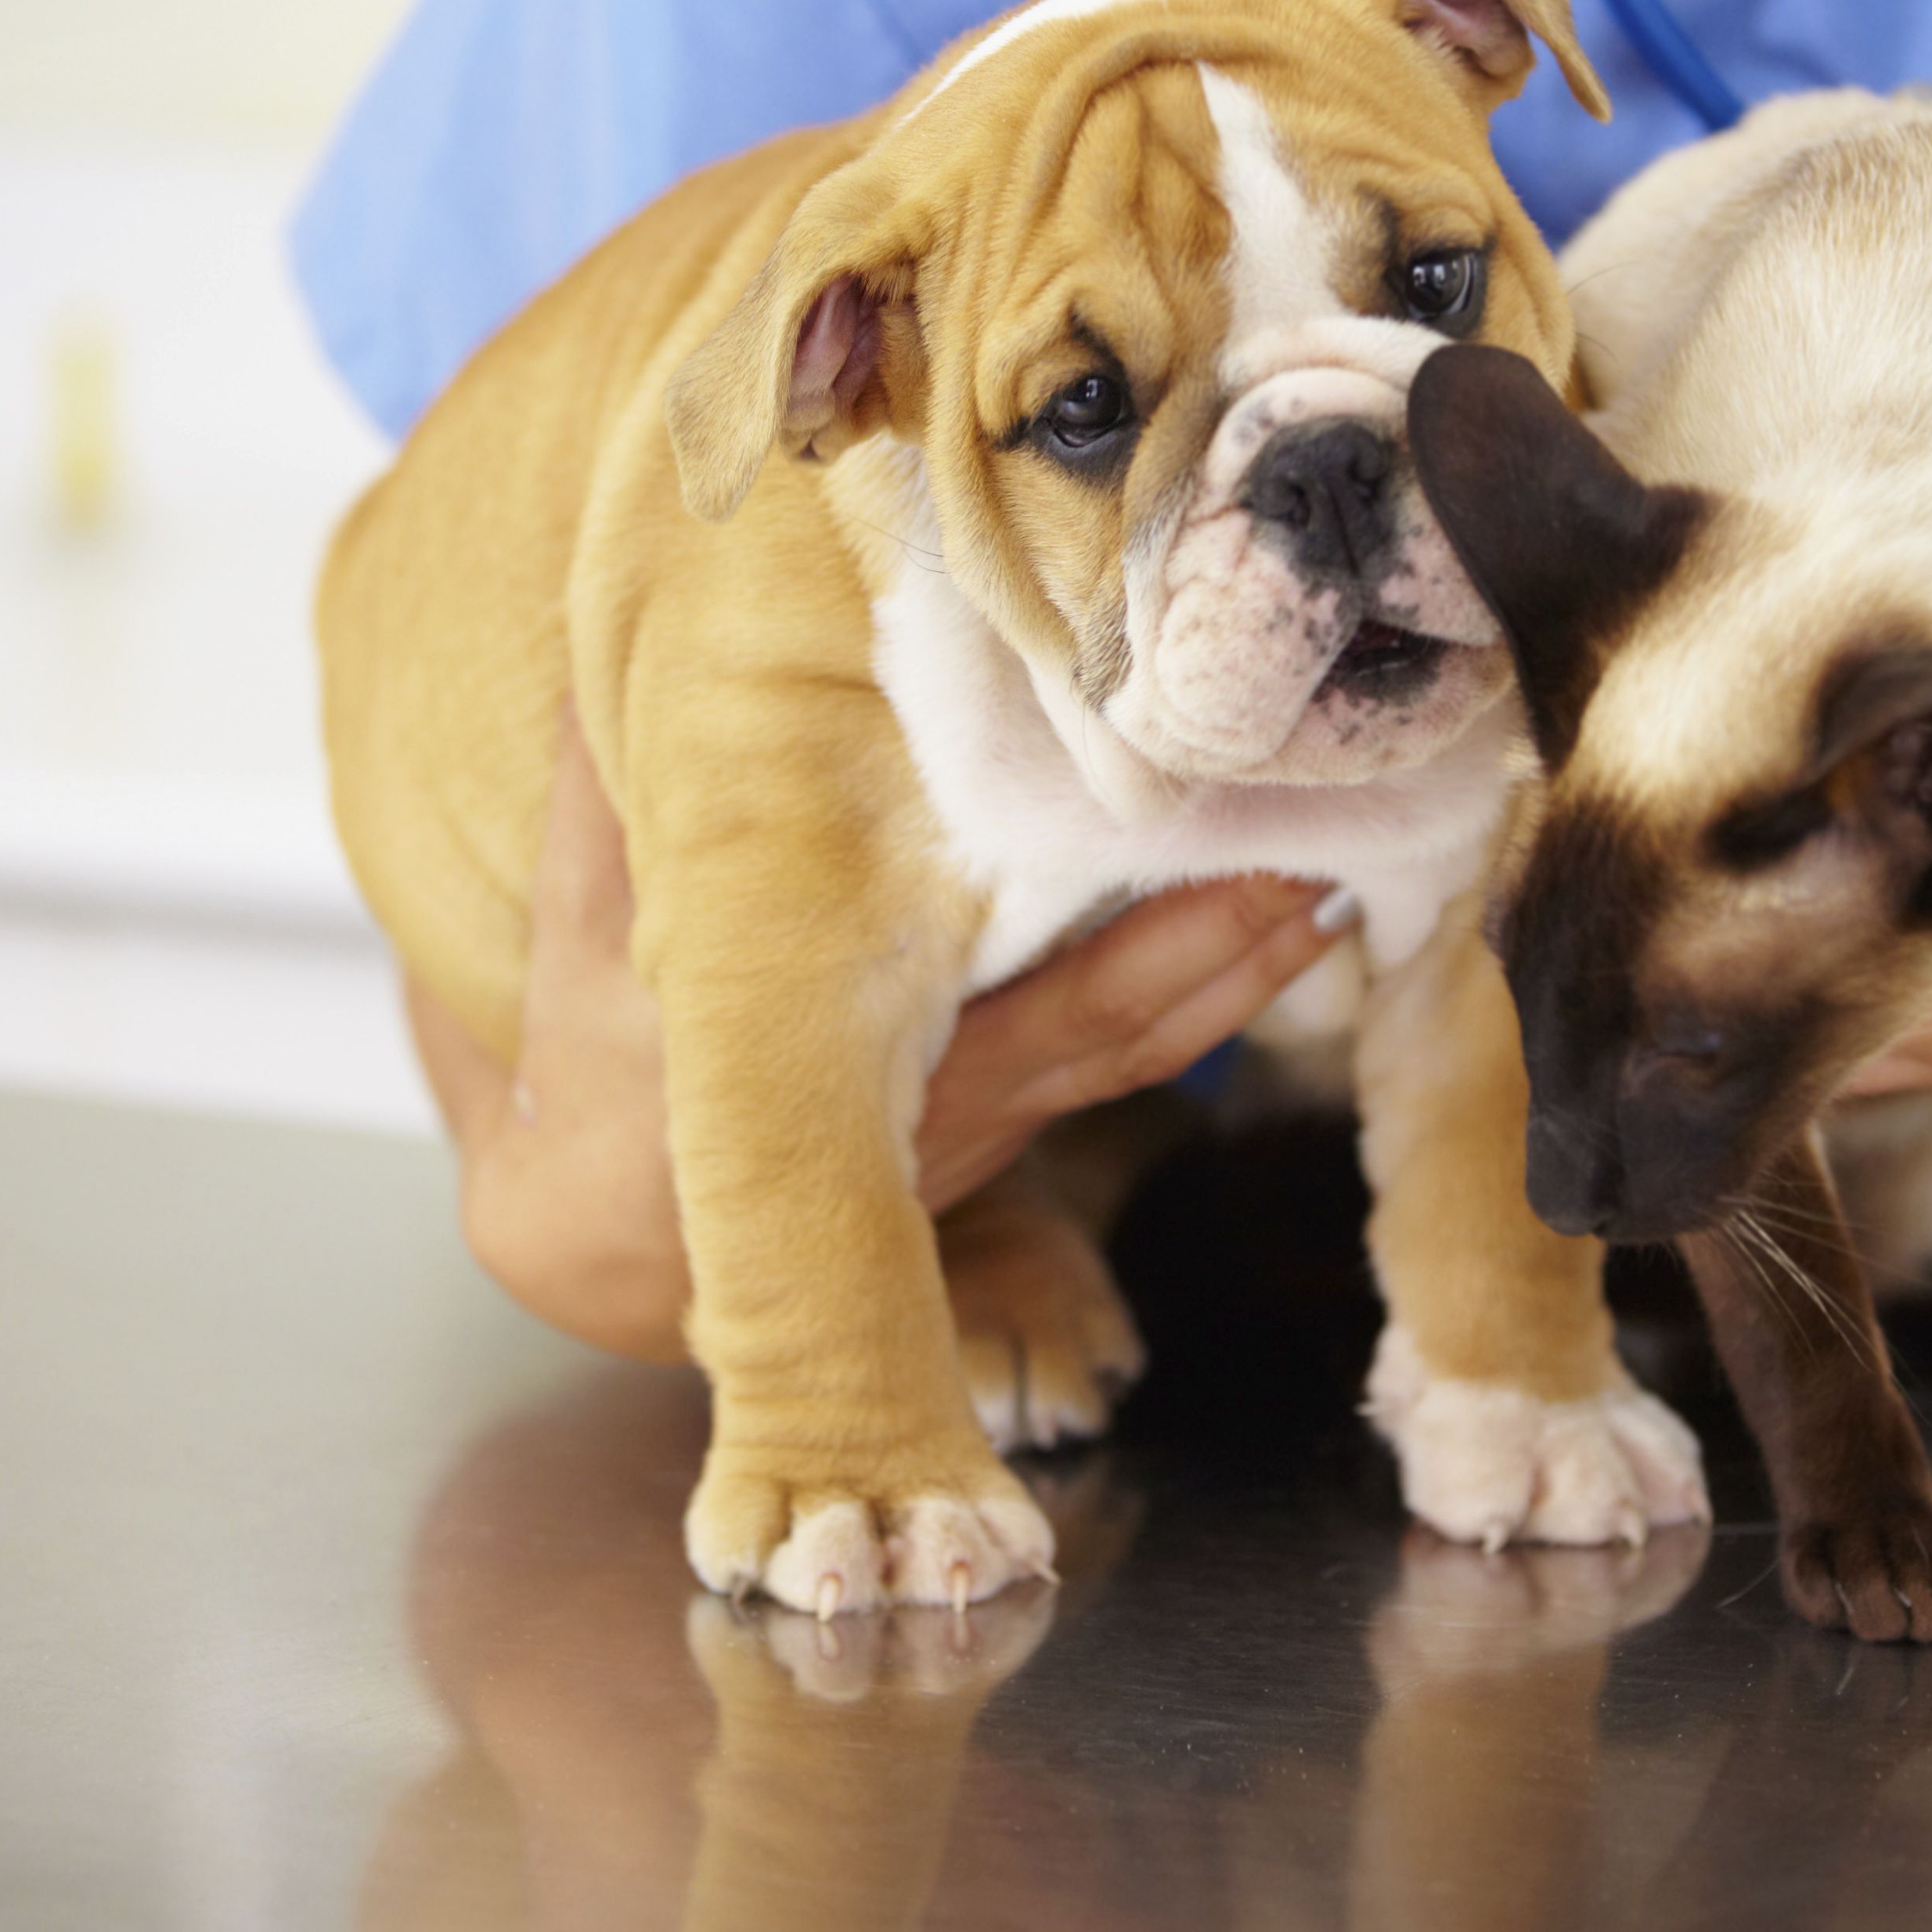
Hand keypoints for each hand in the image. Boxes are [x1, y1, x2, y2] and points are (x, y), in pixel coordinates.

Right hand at [421, 704, 1353, 1359]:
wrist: (619, 1242)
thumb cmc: (604, 1072)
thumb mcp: (594, 945)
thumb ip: (606, 819)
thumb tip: (597, 690)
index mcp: (863, 1068)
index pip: (1044, 1013)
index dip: (1155, 951)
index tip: (1220, 860)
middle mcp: (953, 1107)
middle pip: (1125, 1027)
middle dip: (1232, 942)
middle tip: (1328, 847)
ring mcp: (990, 1119)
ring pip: (1143, 1045)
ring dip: (1244, 965)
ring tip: (1336, 868)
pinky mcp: (1008, 1115)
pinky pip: (1128, 1054)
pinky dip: (1208, 992)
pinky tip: (1278, 922)